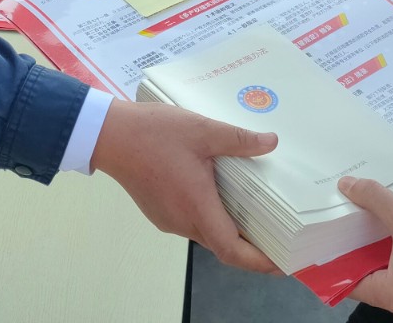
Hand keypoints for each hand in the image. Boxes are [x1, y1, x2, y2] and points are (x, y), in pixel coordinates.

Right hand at [92, 99, 278, 272]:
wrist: (110, 135)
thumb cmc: (155, 134)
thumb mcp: (202, 130)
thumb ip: (238, 139)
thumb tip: (271, 143)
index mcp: (197, 207)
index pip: (232, 251)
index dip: (259, 262)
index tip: (282, 263)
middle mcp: (182, 221)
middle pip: (222, 246)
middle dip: (251, 247)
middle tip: (278, 235)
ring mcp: (168, 219)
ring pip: (206, 233)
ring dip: (229, 229)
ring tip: (253, 211)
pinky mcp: (158, 211)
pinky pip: (190, 222)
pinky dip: (210, 217)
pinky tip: (219, 194)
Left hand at [339, 177, 392, 316]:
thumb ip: (374, 199)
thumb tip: (346, 185)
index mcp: (391, 295)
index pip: (348, 282)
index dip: (332, 259)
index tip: (318, 238)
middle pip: (366, 274)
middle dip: (353, 247)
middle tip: (335, 219)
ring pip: (386, 269)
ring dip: (374, 245)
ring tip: (358, 215)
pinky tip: (389, 223)